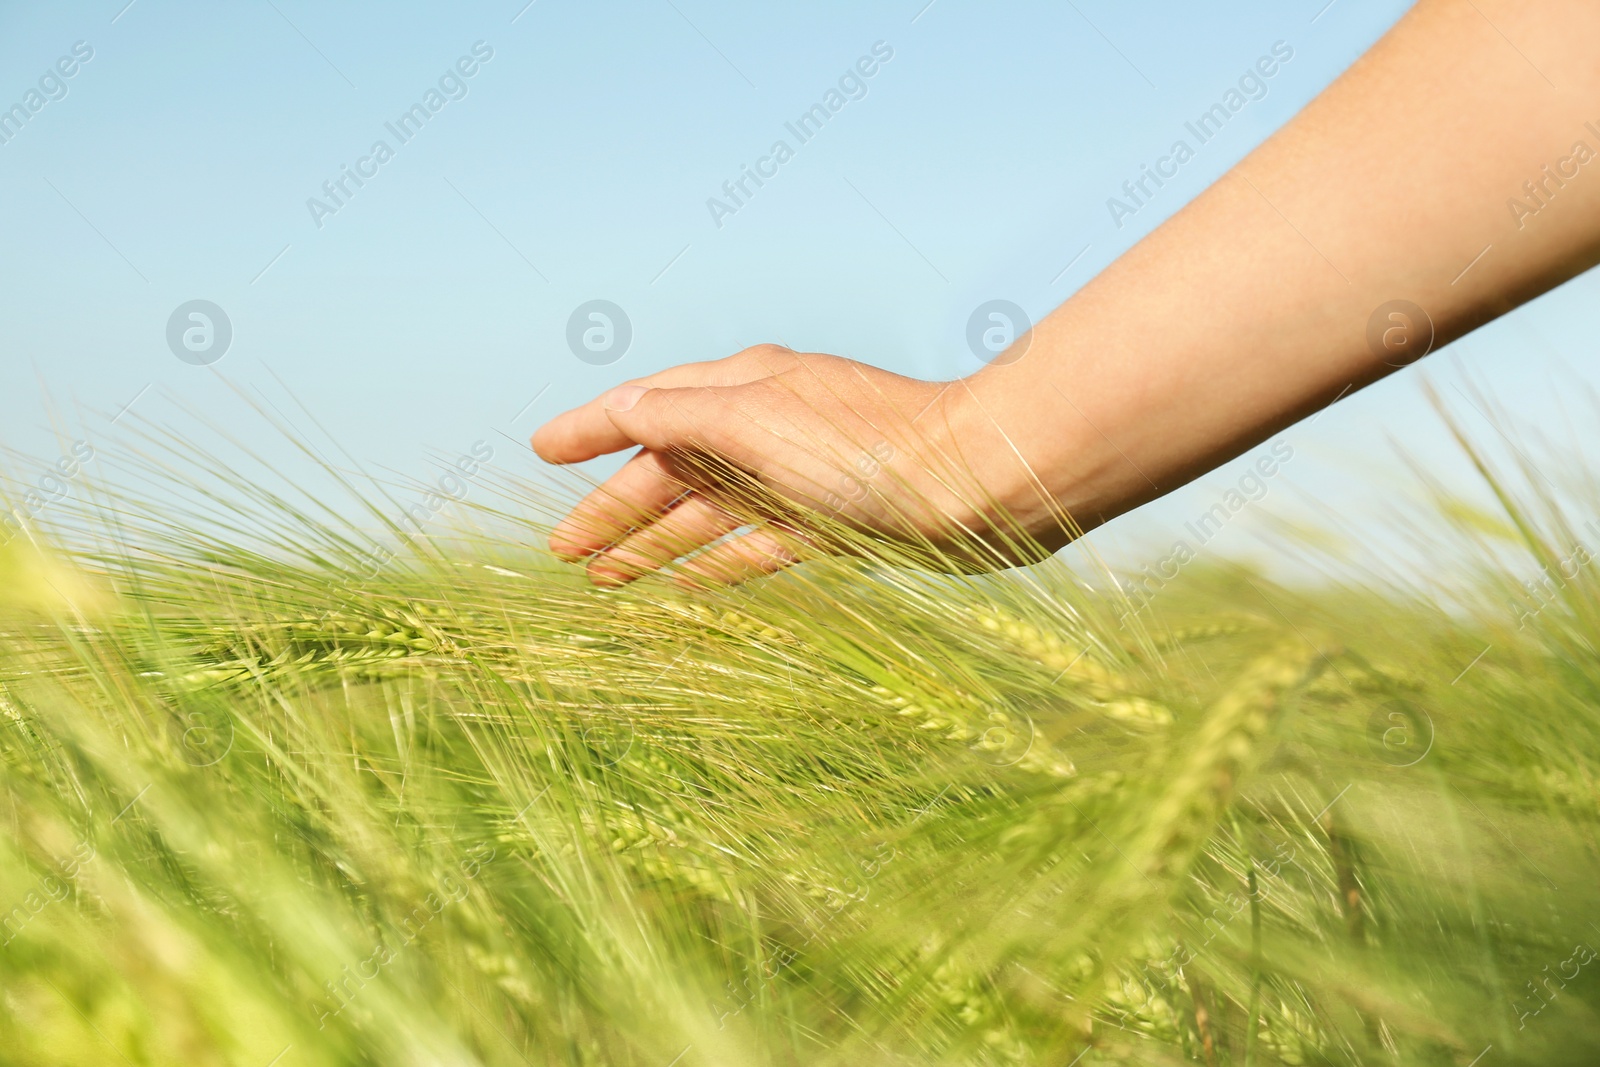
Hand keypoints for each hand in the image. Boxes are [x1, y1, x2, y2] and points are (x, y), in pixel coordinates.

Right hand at [531, 345, 1057, 585]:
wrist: (976, 483)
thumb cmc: (866, 446)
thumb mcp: (758, 419)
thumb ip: (684, 417)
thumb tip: (623, 411)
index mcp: (743, 387)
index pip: (647, 405)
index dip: (591, 428)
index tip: (540, 451)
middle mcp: (766, 425)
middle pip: (671, 468)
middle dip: (614, 507)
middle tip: (562, 552)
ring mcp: (798, 476)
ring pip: (709, 512)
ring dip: (656, 542)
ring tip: (605, 580)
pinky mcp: (833, 523)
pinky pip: (756, 544)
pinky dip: (717, 563)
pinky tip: (687, 587)